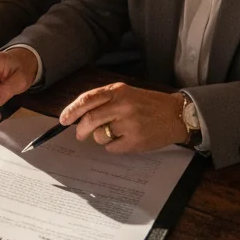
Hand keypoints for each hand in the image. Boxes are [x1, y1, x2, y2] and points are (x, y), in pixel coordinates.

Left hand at [59, 82, 188, 154]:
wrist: (176, 114)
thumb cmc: (148, 104)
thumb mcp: (127, 93)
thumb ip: (105, 101)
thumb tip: (80, 116)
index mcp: (118, 91)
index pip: (88, 99)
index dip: (72, 110)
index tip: (63, 119)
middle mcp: (123, 106)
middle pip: (90, 119)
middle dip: (80, 129)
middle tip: (79, 134)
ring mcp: (129, 124)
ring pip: (100, 136)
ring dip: (101, 137)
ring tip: (114, 133)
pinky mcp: (135, 141)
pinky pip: (112, 148)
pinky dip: (113, 146)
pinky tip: (125, 140)